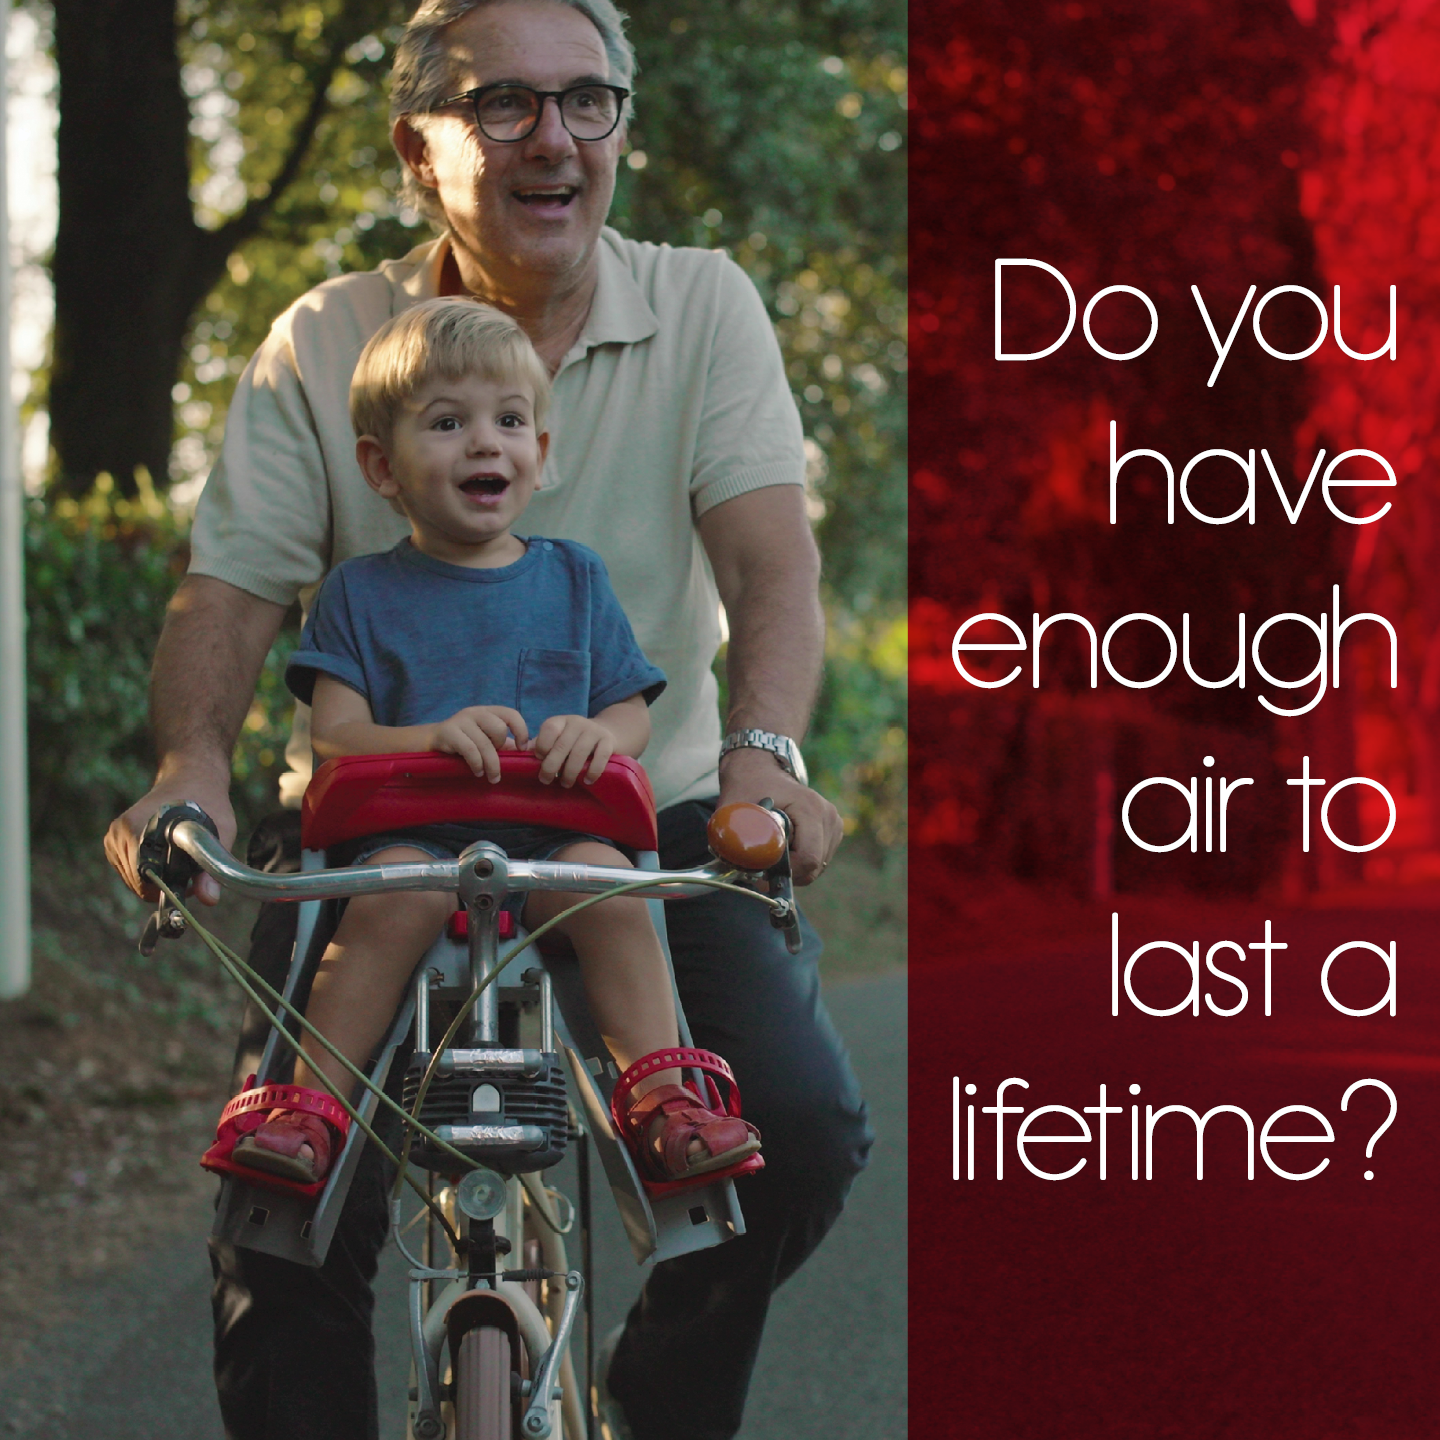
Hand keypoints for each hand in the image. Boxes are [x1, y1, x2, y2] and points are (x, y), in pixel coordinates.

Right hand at [104, 765, 235, 905]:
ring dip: (156, 877)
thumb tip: (210, 900)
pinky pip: (128, 871)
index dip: (169, 888)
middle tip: (189, 865)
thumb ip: (212, 867)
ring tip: (178, 855)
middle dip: (164, 883)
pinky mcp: (113, 839)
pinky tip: (164, 853)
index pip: (144, 882)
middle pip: (138, 884)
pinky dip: (147, 870)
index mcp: (139, 830)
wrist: (192, 777)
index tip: (190, 879)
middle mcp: (120, 833)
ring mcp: (113, 836)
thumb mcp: (221, 832)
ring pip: (132, 880)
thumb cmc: (209, 803)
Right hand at [427, 706, 528, 780]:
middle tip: (496, 762)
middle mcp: (475, 712)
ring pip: (485, 743)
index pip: (511, 714)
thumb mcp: (487, 740)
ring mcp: (460, 721)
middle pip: (499, 728)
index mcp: (488, 711)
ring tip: (493, 778)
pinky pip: (470, 750)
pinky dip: (477, 764)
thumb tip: (531, 751)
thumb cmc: (466, 742)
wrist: (432, 740)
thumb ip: (507, 745)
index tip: (522, 749)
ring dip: (492, 765)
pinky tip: (478, 772)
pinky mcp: (448, 732)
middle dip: (500, 749)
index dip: (521, 731)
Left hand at [530, 714, 614, 786]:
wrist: (605, 731)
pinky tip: (587, 781)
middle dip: (551, 766)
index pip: (548, 730)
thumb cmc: (573, 740)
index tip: (540, 761)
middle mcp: (576, 722)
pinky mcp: (608, 741)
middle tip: (546, 780)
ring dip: (570, 772)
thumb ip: (541, 745)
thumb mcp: (557, 737)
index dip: (542, 747)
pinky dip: (593, 771)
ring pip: (579, 753)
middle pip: (561, 746)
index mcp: (560, 721)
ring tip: (565, 784)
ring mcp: (593, 731)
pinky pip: (600, 757)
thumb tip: (519, 755)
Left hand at [717, 747, 842, 885]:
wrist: (761, 769)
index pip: (809, 858)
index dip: (786, 872)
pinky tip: (784, 848)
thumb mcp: (734, 808)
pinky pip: (819, 861)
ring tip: (772, 851)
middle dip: (788, 873)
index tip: (763, 871)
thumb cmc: (747, 786)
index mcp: (810, 808)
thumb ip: (735, 836)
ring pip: (818, 867)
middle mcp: (828, 815)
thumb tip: (741, 865)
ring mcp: (833, 823)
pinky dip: (800, 862)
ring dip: (794, 868)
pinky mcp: (833, 830)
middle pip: (814, 866)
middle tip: (762, 865)